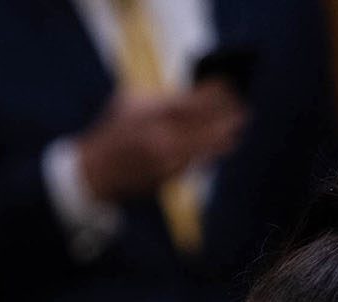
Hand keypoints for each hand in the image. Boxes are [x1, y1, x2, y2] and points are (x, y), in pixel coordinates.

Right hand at [75, 83, 247, 202]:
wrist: (94, 172)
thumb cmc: (112, 133)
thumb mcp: (131, 103)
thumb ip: (163, 98)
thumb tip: (194, 93)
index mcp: (154, 116)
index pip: (196, 102)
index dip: (217, 94)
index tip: (230, 87)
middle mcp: (164, 139)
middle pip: (209, 126)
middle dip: (229, 117)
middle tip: (244, 111)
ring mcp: (167, 161)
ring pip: (207, 148)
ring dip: (225, 137)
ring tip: (236, 129)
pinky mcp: (168, 178)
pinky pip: (196, 164)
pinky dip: (209, 154)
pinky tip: (218, 146)